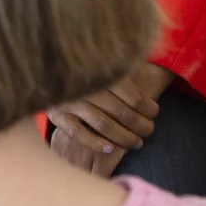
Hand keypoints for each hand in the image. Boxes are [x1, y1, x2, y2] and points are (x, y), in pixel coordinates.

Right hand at [46, 61, 171, 176]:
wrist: (45, 65)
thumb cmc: (86, 64)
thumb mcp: (107, 57)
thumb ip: (127, 63)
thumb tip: (160, 66)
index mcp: (102, 69)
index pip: (133, 96)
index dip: (148, 107)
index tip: (154, 112)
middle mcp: (86, 86)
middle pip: (122, 112)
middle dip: (141, 125)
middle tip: (149, 130)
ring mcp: (70, 101)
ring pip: (104, 125)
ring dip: (125, 137)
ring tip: (137, 142)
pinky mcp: (57, 116)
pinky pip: (79, 134)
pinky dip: (96, 143)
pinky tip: (111, 149)